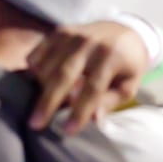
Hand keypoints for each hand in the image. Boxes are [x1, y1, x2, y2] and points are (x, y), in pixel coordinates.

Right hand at [27, 21, 149, 133]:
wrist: (122, 30)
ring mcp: (70, 35)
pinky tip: (41, 83)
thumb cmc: (126, 64)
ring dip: (41, 88)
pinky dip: (34, 72)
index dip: (80, 111)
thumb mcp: (128, 84)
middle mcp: (88, 43)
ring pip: (45, 66)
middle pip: (63, 76)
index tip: (68, 131)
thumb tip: (94, 120)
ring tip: (44, 104)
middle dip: (48, 102)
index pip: (93, 88)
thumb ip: (110, 101)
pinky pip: (36, 56)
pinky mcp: (57, 32)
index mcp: (111, 56)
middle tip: (35, 124)